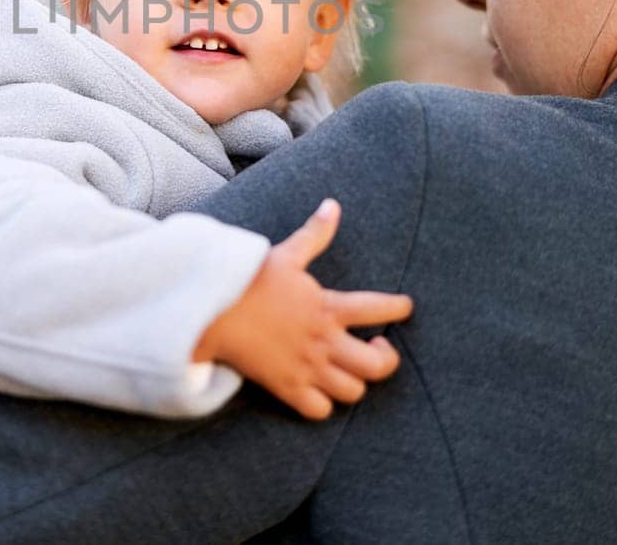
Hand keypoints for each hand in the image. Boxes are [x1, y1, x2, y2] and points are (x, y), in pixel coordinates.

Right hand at [191, 199, 412, 419]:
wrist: (211, 312)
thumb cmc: (248, 281)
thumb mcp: (286, 254)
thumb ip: (315, 234)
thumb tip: (332, 205)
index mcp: (327, 306)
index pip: (377, 308)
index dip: (398, 308)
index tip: (405, 307)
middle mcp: (322, 341)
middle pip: (376, 366)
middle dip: (386, 360)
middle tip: (377, 348)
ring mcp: (306, 368)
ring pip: (352, 391)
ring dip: (357, 382)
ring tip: (351, 369)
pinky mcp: (286, 387)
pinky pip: (320, 410)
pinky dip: (325, 404)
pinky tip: (322, 389)